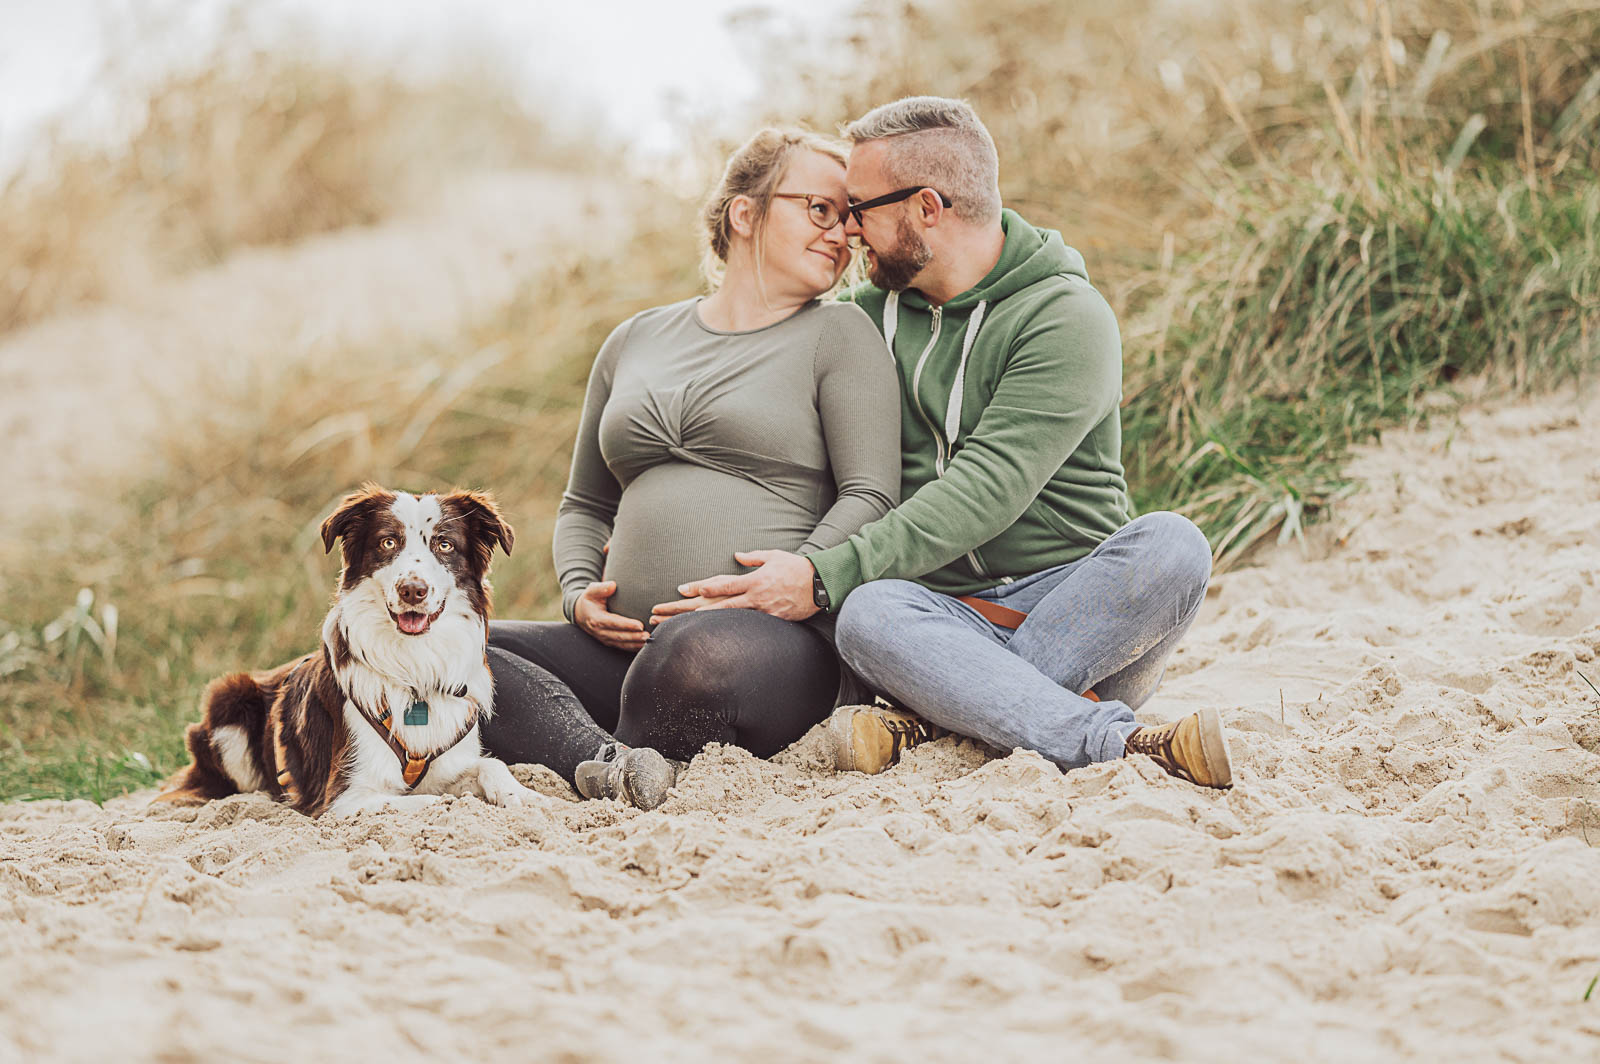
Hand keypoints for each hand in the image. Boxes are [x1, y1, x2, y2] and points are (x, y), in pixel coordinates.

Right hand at [573, 581, 647, 650]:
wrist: (580, 613)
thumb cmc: (589, 599)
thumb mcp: (591, 590)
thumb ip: (602, 588)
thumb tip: (613, 585)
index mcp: (596, 619)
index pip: (613, 623)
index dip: (627, 625)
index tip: (640, 625)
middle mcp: (600, 631)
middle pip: (619, 636)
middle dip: (634, 637)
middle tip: (648, 635)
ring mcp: (604, 638)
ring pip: (621, 643)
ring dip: (635, 643)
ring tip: (648, 641)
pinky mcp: (609, 642)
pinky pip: (622, 646)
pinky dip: (633, 647)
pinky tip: (644, 646)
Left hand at [652, 550, 818, 622]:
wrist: (821, 586)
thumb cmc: (797, 568)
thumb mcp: (773, 556)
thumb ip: (753, 557)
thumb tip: (736, 556)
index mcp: (752, 580)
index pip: (721, 584)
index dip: (701, 587)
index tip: (682, 589)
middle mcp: (753, 598)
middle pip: (714, 605)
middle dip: (686, 609)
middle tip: (662, 612)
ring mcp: (760, 613)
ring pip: (723, 620)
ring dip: (697, 623)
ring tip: (674, 627)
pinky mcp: (769, 623)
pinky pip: (744, 628)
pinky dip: (725, 633)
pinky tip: (708, 637)